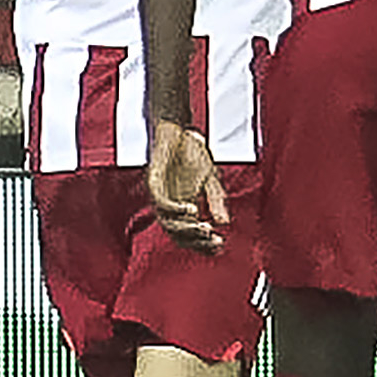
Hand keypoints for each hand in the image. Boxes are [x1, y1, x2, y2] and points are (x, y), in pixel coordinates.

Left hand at [148, 120, 229, 250]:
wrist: (179, 129)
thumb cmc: (193, 154)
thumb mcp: (211, 180)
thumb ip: (216, 201)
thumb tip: (224, 224)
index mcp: (181, 206)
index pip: (189, 235)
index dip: (202, 244)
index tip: (220, 246)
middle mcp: (168, 205)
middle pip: (177, 235)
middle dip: (196, 241)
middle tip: (214, 240)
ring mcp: (159, 195)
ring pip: (167, 223)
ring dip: (186, 229)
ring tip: (205, 228)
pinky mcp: (152, 182)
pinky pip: (161, 203)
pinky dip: (176, 209)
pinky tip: (193, 209)